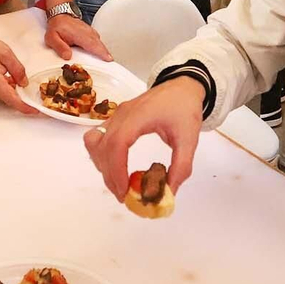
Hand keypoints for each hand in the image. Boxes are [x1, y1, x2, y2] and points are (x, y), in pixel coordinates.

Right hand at [0, 35, 35, 114]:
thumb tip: (24, 83)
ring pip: (7, 95)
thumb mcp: (6, 53)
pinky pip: (2, 92)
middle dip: (22, 94)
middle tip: (27, 80)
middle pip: (11, 99)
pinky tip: (6, 73)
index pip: (12, 99)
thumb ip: (17, 69)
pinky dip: (9, 86)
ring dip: (14, 88)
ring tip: (10, 69)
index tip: (35, 111)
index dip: (25, 106)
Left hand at [45, 13, 110, 60]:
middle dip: (106, 54)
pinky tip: (102, 55)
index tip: (108, 59)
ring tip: (107, 62)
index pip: (91, 44)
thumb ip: (59, 47)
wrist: (60, 16)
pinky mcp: (92, 33)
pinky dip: (102, 48)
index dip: (100, 52)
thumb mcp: (51, 38)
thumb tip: (67, 56)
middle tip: (111, 65)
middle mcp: (87, 32)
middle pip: (99, 45)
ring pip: (100, 43)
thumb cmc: (56, 27)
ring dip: (105, 52)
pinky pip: (99, 42)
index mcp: (78, 34)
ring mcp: (91, 32)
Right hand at [82, 77, 203, 198]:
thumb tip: (168, 193)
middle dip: (110, 175)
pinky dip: (101, 156)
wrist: (181, 87)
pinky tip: (116, 167)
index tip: (125, 191)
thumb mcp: (189, 139)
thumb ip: (181, 167)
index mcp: (139, 116)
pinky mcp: (115, 119)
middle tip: (124, 196)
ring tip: (120, 182)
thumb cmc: (185, 108)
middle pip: (103, 146)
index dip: (117, 169)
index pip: (118, 143)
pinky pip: (97, 138)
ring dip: (102, 165)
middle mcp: (122, 114)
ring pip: (95, 142)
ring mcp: (116, 116)